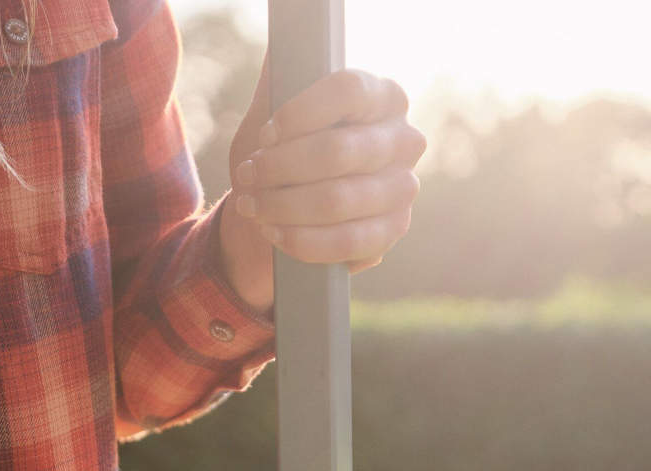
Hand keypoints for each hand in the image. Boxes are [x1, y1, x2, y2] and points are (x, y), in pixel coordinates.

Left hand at [219, 59, 426, 311]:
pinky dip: (299, 239)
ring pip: (337, 200)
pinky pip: (344, 241)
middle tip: (247, 176)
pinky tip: (272, 231)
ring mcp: (403, 188)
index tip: (265, 135)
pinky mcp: (392, 231)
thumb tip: (277, 48)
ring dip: (282, 206)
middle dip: (279, 168)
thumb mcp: (275, 115)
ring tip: (250, 205)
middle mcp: (404, 140)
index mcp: (383, 97)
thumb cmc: (286, 156)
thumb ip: (278, 80)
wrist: (292, 214)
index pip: (347, 91)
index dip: (299, 114)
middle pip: (337, 151)